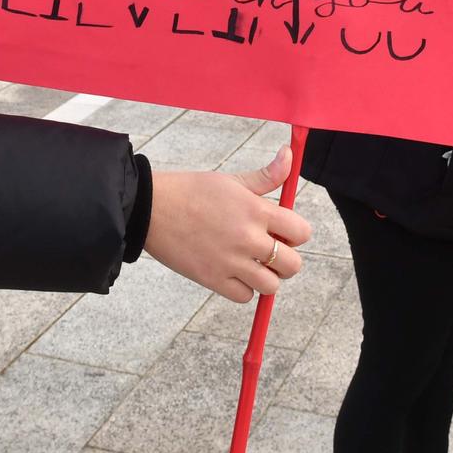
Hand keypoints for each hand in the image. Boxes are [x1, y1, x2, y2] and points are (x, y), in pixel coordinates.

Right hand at [146, 147, 311, 302]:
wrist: (150, 208)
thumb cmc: (191, 190)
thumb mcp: (231, 180)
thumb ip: (266, 176)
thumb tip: (289, 155)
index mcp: (256, 210)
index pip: (301, 232)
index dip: (296, 234)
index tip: (282, 232)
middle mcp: (248, 238)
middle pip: (292, 265)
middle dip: (286, 260)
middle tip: (269, 252)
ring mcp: (231, 262)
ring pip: (271, 285)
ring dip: (266, 277)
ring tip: (252, 265)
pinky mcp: (212, 279)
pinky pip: (245, 296)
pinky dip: (243, 289)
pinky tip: (233, 273)